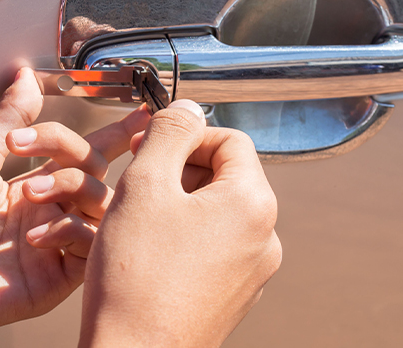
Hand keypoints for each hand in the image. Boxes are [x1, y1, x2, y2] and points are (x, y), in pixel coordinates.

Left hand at [0, 67, 149, 345]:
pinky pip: (89, 248)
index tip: (140, 114)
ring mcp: (53, 246)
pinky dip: (71, 232)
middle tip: (40, 151)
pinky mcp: (53, 279)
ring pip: (100, 207)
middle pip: (98, 174)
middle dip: (76, 153)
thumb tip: (24, 77)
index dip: (116, 135)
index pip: (85, 155)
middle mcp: (48, 214)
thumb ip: (9, 118)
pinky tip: (36, 233)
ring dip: (71, 188)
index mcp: (31, 187)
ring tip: (31, 194)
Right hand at [79, 100, 281, 347]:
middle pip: (227, 176)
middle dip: (182, 170)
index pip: (230, 140)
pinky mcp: (235, 293)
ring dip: (181, 204)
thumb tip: (188, 108)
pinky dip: (185, 237)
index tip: (152, 148)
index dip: (186, 136)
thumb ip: (169, 133)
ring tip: (141, 221)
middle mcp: (265, 237)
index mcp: (252, 204)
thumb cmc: (138, 279)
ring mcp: (253, 270)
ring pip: (218, 212)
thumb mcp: (146, 185)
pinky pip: (215, 247)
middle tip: (141, 183)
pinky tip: (152, 252)